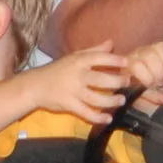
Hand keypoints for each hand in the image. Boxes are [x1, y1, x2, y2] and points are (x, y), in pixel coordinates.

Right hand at [16, 44, 131, 124]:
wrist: (35, 85)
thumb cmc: (57, 70)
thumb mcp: (74, 57)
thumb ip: (94, 51)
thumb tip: (111, 43)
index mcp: (79, 61)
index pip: (99, 58)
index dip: (115, 60)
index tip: (128, 62)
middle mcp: (77, 75)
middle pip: (101, 79)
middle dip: (117, 82)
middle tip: (127, 83)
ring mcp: (73, 91)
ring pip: (96, 98)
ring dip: (111, 101)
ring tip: (121, 100)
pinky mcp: (69, 105)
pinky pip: (86, 113)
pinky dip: (98, 117)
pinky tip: (108, 118)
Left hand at [117, 38, 162, 104]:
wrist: (139, 79)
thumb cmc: (139, 89)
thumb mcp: (142, 97)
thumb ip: (153, 98)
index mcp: (129, 66)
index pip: (137, 65)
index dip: (148, 77)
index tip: (152, 85)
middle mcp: (138, 54)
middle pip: (150, 55)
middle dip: (160, 71)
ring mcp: (150, 48)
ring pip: (161, 47)